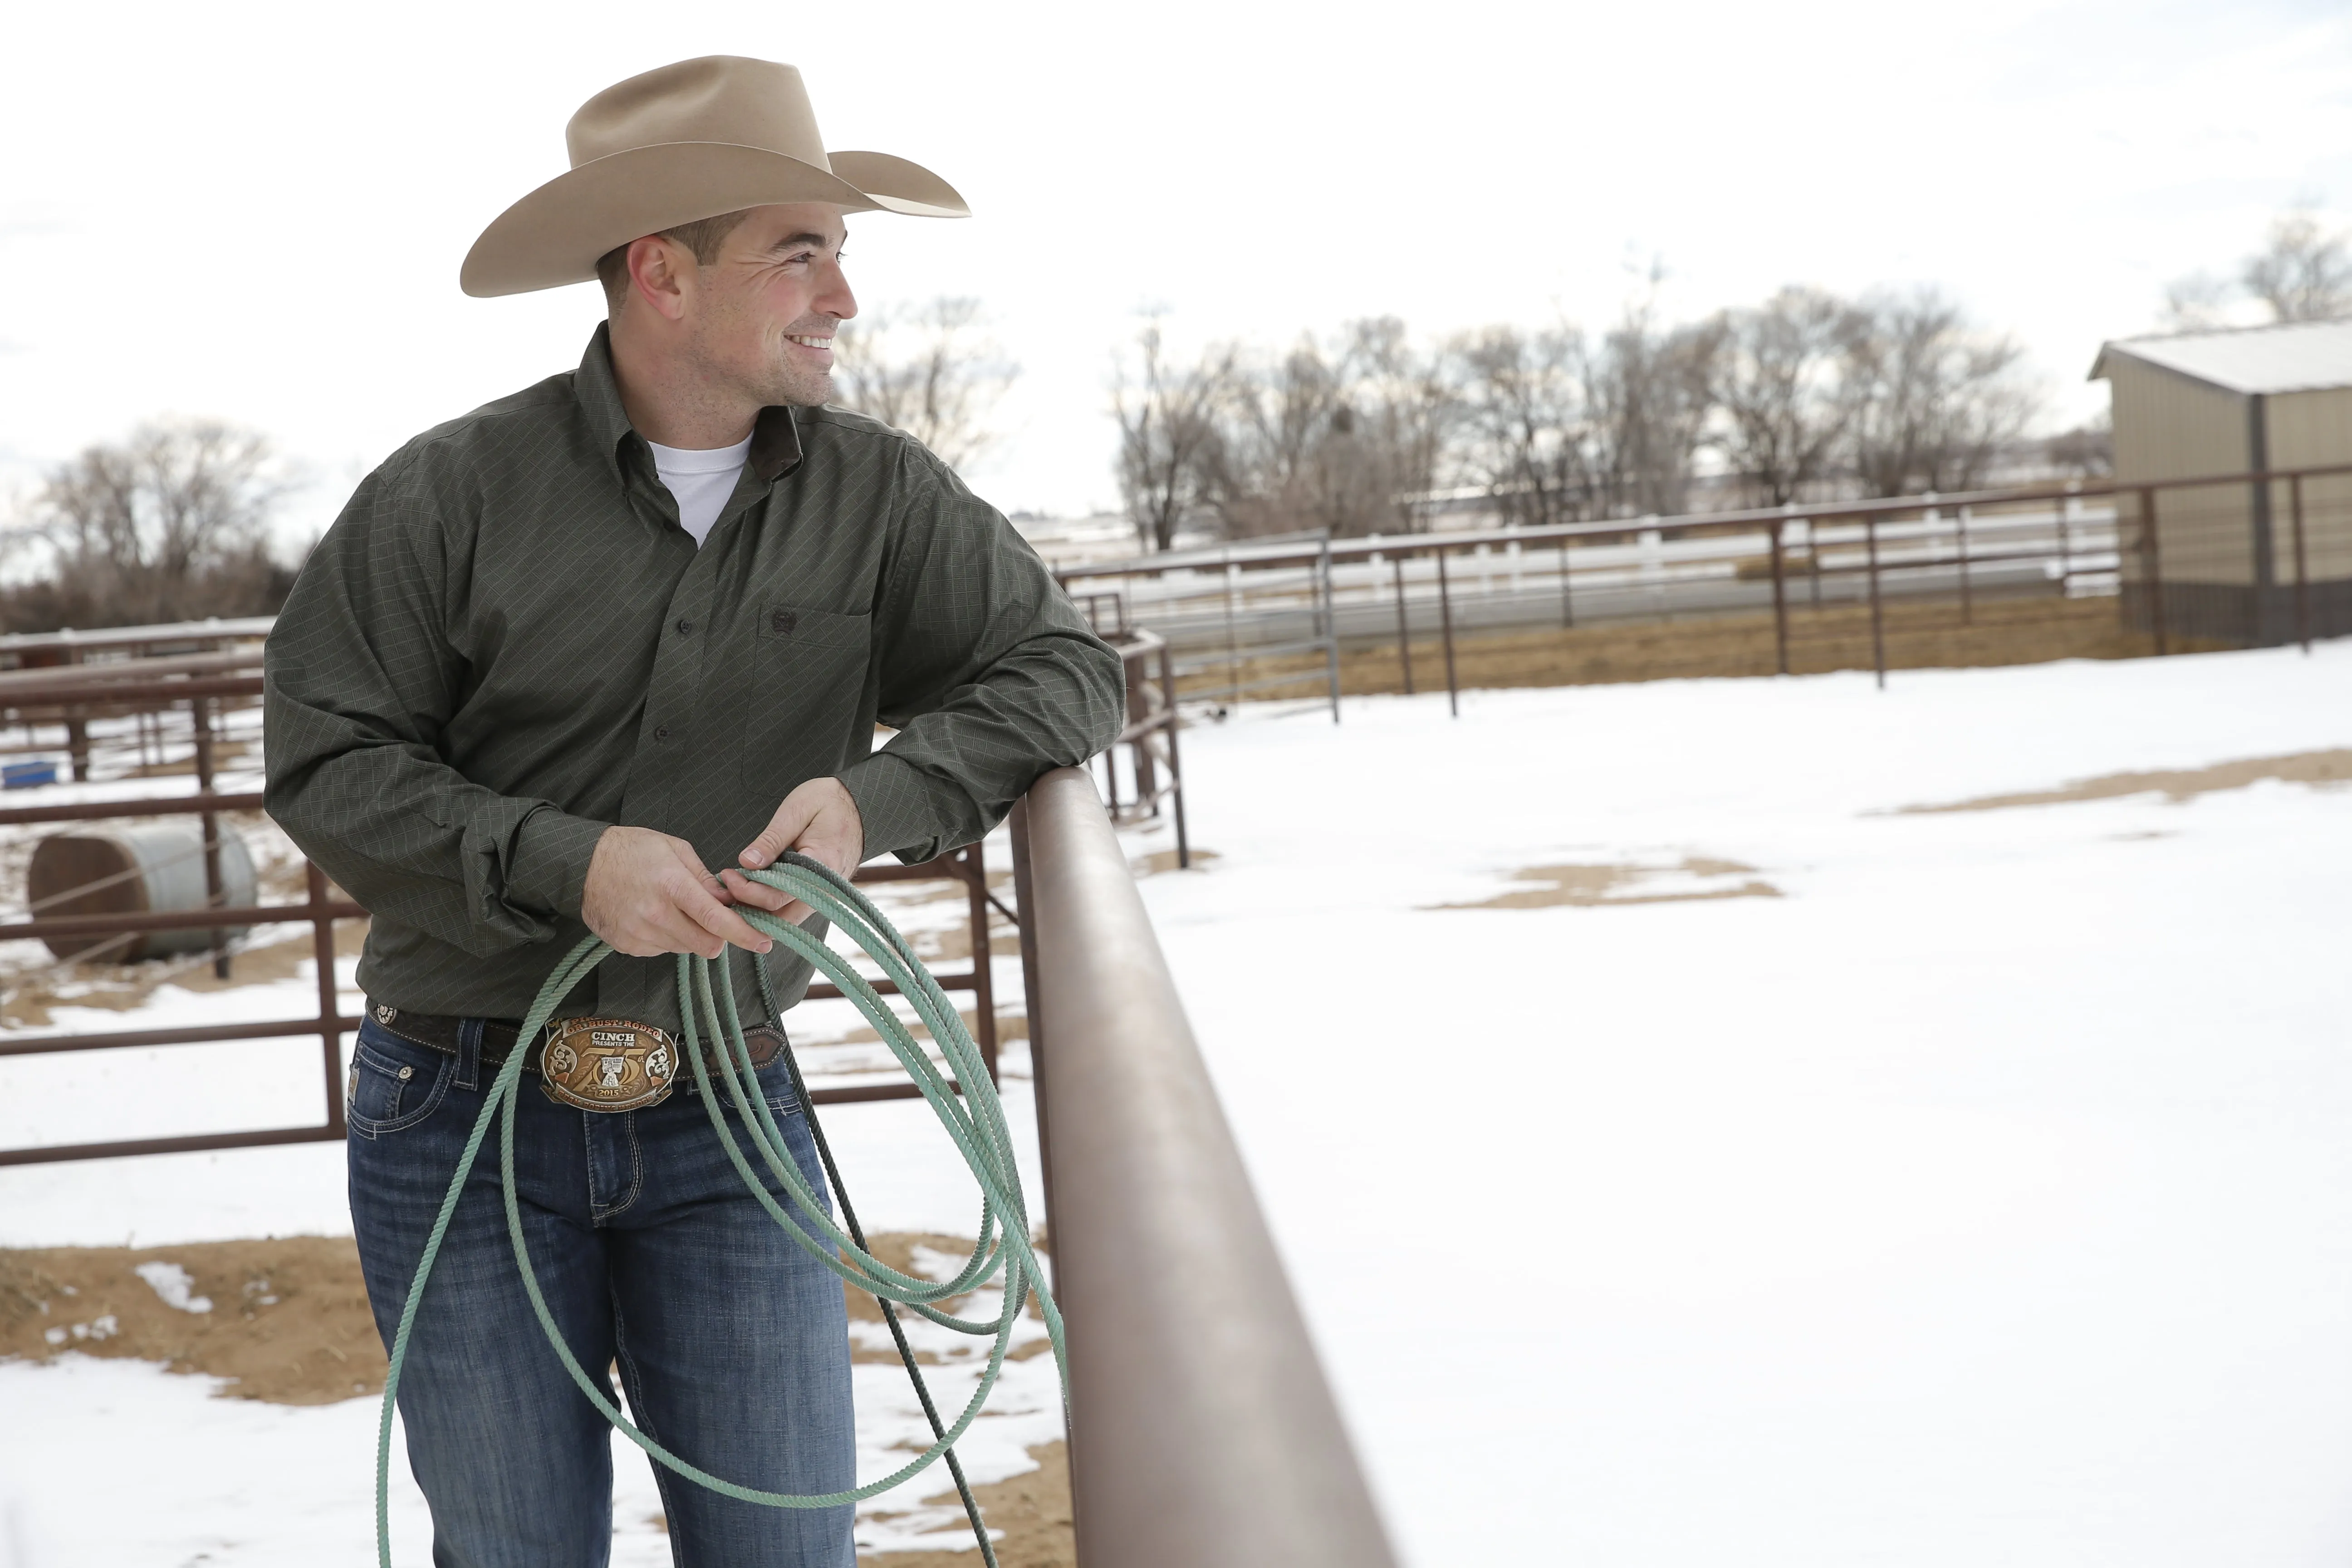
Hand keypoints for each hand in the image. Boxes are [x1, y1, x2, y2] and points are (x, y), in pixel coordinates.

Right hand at [582, 826, 773, 959]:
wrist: (581, 864)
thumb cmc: (631, 850)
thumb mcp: (674, 849)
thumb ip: (704, 878)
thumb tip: (728, 900)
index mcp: (672, 885)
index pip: (716, 920)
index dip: (744, 934)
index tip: (763, 941)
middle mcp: (655, 914)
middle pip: (705, 944)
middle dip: (718, 936)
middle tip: (712, 918)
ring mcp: (639, 934)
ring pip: (684, 949)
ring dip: (690, 935)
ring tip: (674, 909)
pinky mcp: (626, 945)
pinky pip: (661, 950)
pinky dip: (667, 938)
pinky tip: (654, 917)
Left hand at [721, 777, 864, 926]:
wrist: (860, 807)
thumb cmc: (827, 803)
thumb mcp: (796, 811)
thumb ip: (772, 839)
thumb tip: (747, 863)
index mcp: (822, 865)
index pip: (778, 895)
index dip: (747, 890)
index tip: (727, 874)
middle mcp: (826, 889)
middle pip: (780, 916)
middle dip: (747, 907)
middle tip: (725, 885)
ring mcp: (825, 896)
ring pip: (786, 921)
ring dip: (757, 912)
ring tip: (734, 891)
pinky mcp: (820, 896)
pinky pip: (792, 911)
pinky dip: (769, 908)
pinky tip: (751, 893)